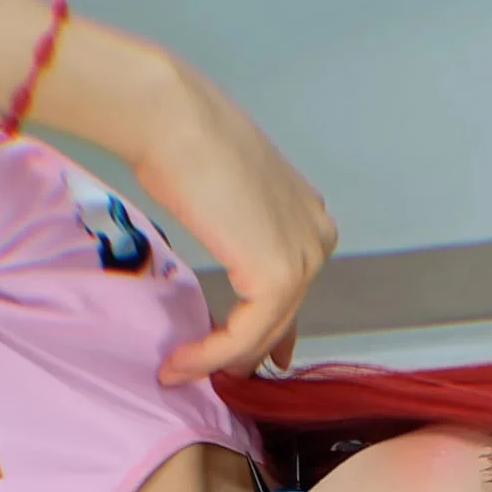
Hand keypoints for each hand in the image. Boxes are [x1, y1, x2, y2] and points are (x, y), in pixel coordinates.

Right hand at [135, 59, 336, 383]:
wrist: (173, 119)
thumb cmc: (186, 143)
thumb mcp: (228, 200)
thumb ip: (244, 243)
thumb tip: (240, 279)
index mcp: (311, 219)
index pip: (293, 292)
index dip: (270, 334)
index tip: (246, 362)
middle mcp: (317, 240)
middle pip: (280, 317)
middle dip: (242, 352)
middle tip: (200, 371)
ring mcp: (304, 259)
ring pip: (262, 333)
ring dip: (217, 360)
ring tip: (178, 369)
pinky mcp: (278, 279)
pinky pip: (244, 336)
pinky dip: (210, 355)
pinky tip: (180, 363)